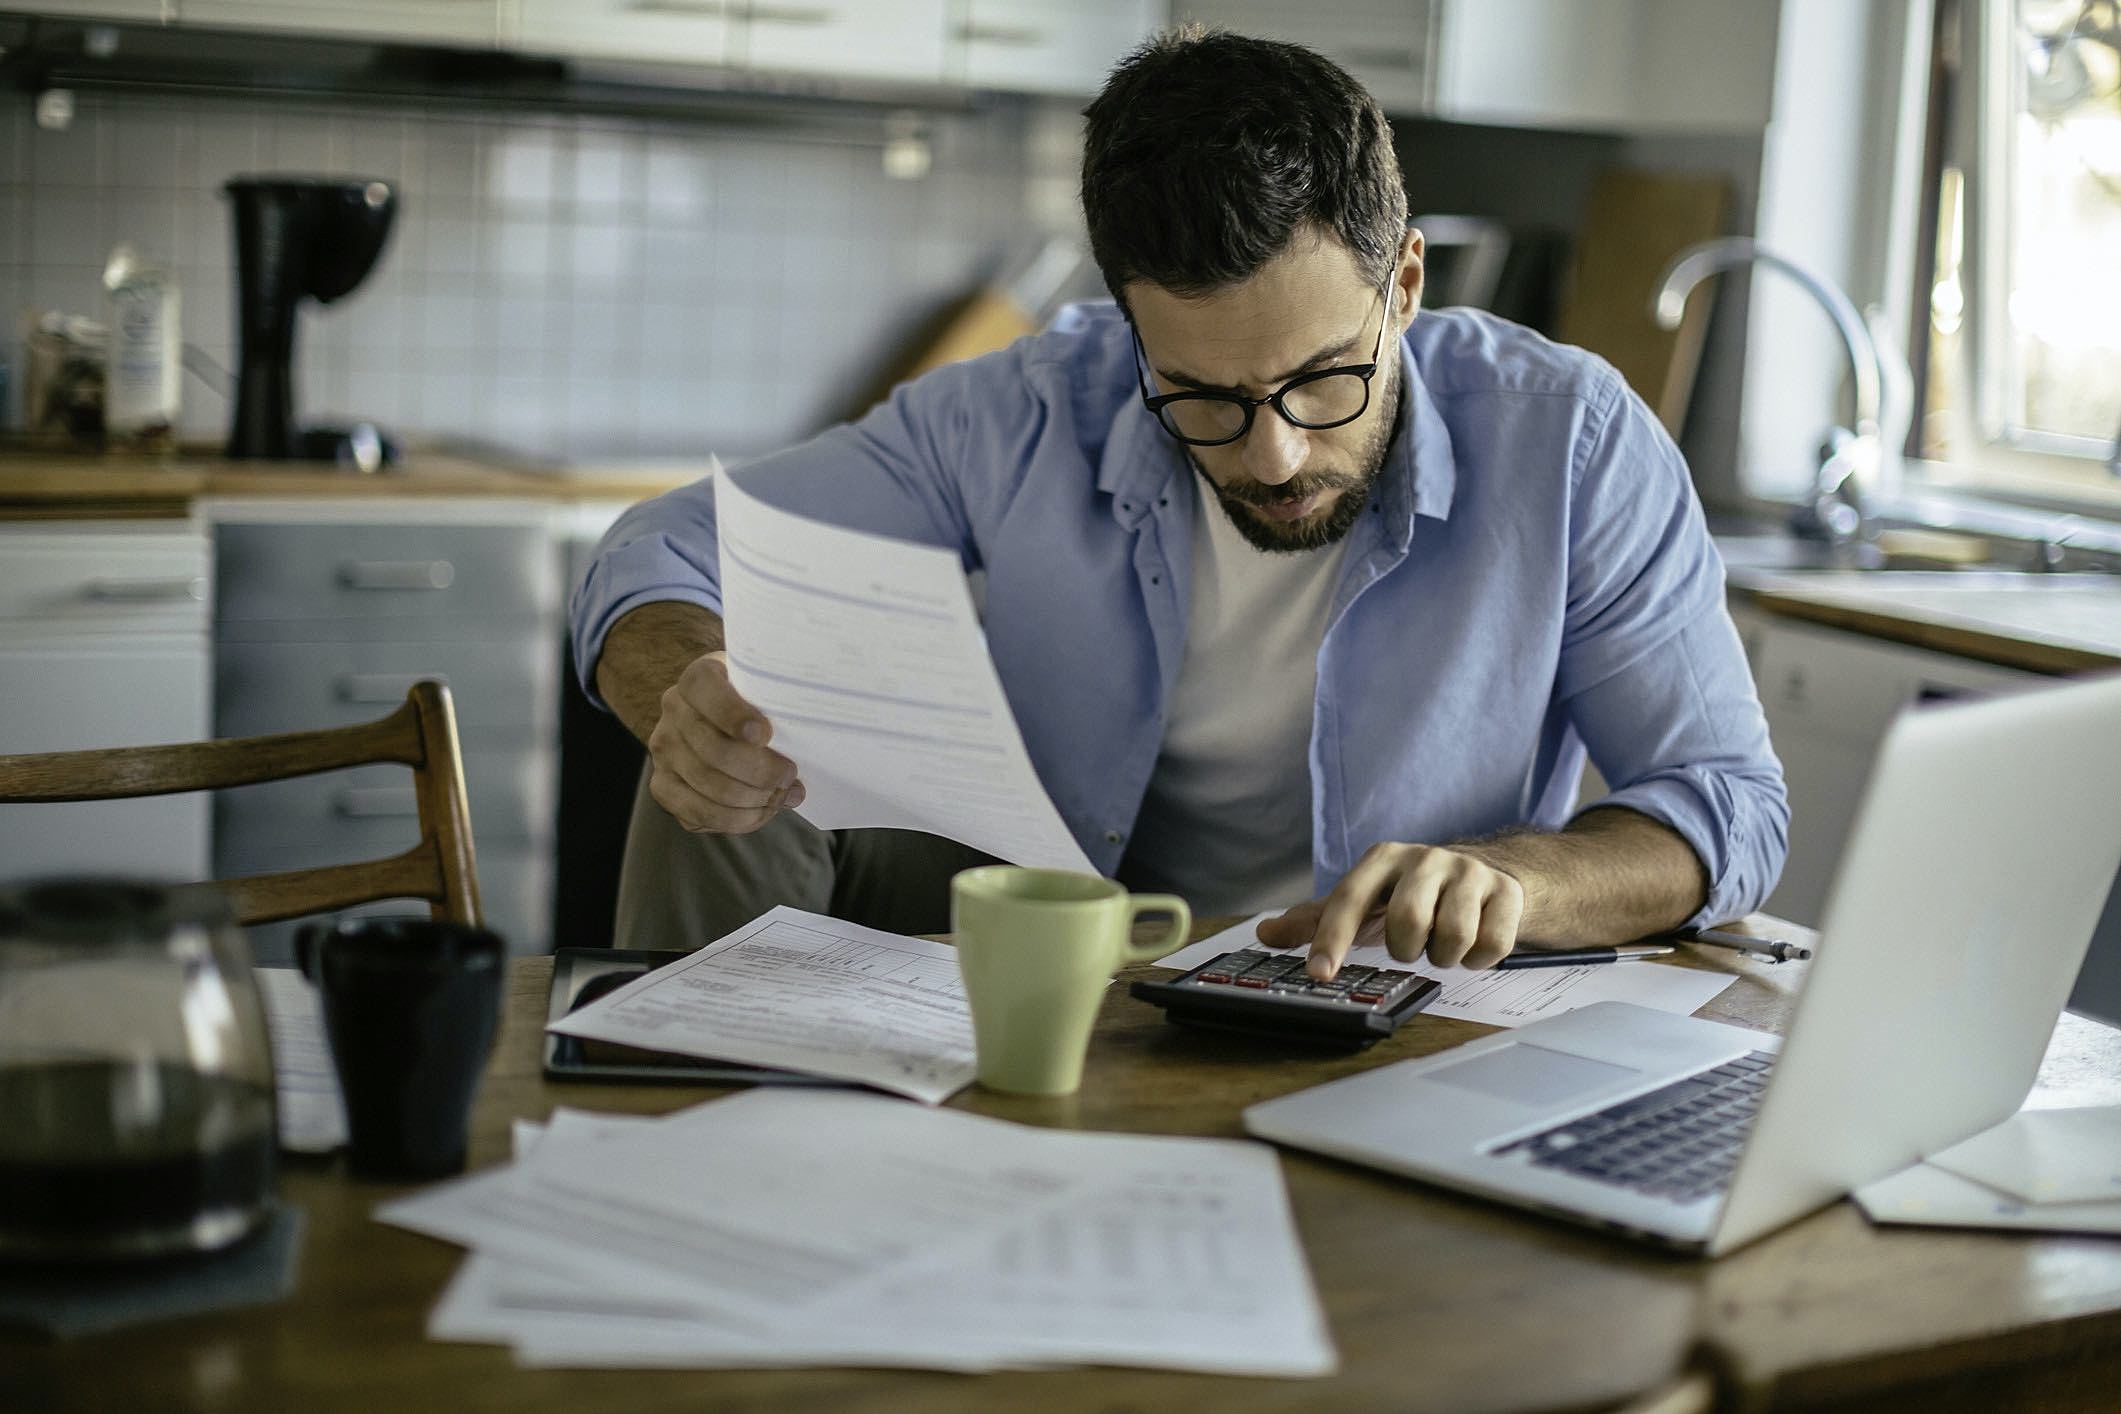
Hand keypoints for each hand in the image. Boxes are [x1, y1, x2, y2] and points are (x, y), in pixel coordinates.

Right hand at [645, 650, 804, 833]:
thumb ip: (780, 704)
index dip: (733, 715)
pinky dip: (738, 819)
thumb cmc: (759, 706)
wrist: (724, 722)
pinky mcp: (663, 786)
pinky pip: (699, 813)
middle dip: (761, 771)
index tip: (765, 734)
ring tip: (783, 796)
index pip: (705, 690)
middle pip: (715, 751)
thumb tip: (810, 739)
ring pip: (711, 787)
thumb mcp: (767, 691)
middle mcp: (674, 710)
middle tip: (790, 776)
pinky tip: (762, 811)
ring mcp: (664, 750)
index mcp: (699, 678)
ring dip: (755, 799)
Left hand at [1256, 842, 1525, 977]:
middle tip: (1411, 946)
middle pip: (1408, 921)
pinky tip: (1473, 945)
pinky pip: (1490, 945)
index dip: (1331, 939)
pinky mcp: (1507, 891)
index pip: (1349, 898)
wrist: (1490, 875)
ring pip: (1453, 937)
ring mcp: (1470, 872)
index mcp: (1383, 859)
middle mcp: (1426, 858)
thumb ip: (1316, 920)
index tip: (1318, 974)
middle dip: (1406, 949)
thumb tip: (1265, 932)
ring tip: (1442, 944)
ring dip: (1444, 956)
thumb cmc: (1414, 894)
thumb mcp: (1365, 902)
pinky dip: (1479, 959)